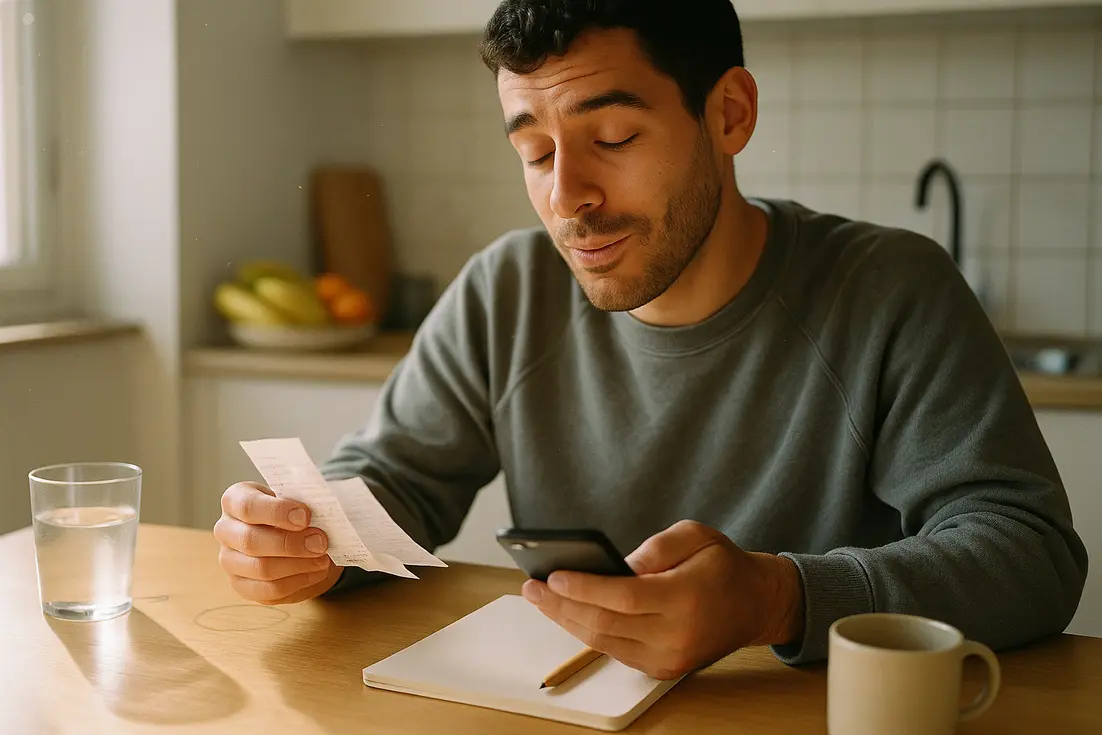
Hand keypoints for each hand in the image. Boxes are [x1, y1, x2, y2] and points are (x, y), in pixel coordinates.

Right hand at [214, 482, 342, 604]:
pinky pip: (269, 590)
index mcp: (235, 500)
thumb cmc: (293, 511)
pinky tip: (317, 571)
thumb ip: (304, 504)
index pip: (247, 506)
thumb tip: (322, 517)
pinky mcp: (242, 586)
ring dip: (298, 564)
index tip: (305, 516)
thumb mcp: (296, 500)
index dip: (277, 511)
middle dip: (291, 543)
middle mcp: (226, 530)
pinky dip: (298, 581)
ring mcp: (230, 560)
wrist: (292, 534)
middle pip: (251, 541)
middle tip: (321, 542)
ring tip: (322, 558)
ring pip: (261, 568)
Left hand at [521, 520, 804, 679]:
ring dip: (567, 621)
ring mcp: (669, 658)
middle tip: (530, 587)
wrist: (755, 605)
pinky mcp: (663, 669)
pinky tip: (567, 612)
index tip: (552, 576)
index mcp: (687, 598)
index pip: (624, 597)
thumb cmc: (723, 565)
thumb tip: (615, 564)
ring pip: (604, 642)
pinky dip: (588, 631)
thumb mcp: (696, 534)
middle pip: (605, 624)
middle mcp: (676, 635)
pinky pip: (615, 651)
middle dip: (561, 606)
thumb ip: (657, 546)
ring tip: (540, 598)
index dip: (584, 588)